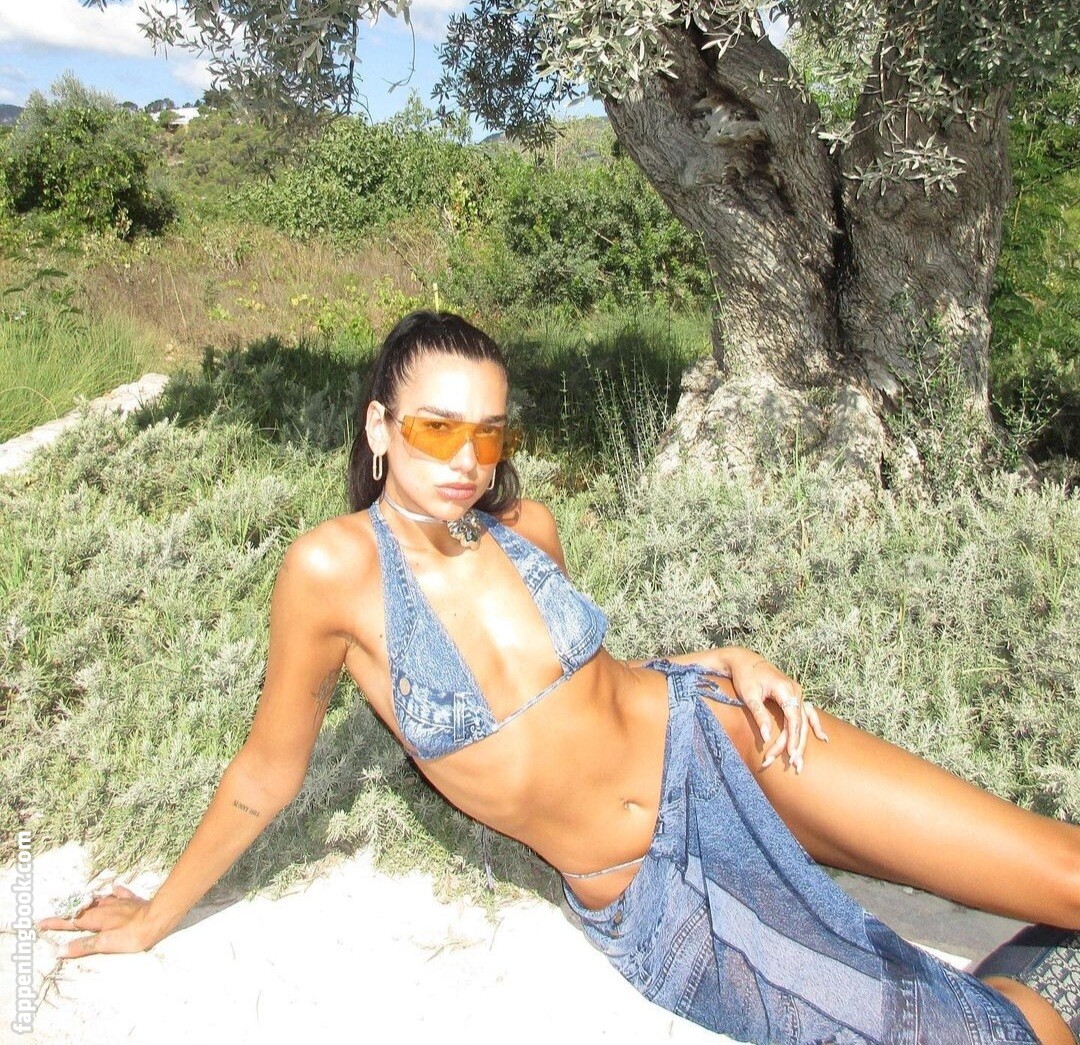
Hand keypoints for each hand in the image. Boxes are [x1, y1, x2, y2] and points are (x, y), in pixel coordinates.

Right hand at [36, 885, 161, 958]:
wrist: (158, 917)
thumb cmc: (133, 934)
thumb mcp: (106, 944)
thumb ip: (83, 946)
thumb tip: (60, 950)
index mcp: (97, 919)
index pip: (71, 922)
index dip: (56, 923)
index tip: (40, 923)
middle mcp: (105, 908)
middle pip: (83, 909)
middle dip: (68, 912)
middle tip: (56, 912)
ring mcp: (120, 903)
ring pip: (99, 900)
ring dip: (87, 902)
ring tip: (80, 902)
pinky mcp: (133, 901)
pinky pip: (121, 894)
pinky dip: (115, 892)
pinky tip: (115, 888)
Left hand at [726, 653, 827, 773]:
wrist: (745, 659)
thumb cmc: (745, 676)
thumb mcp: (749, 695)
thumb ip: (760, 715)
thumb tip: (767, 737)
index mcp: (786, 689)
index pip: (793, 719)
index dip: (792, 738)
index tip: (790, 755)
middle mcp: (796, 691)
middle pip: (800, 724)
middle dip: (796, 746)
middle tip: (795, 766)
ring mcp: (797, 693)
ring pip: (803, 722)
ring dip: (801, 742)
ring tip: (800, 762)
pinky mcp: (793, 696)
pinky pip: (808, 713)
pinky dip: (815, 725)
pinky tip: (823, 738)